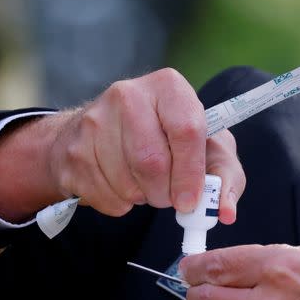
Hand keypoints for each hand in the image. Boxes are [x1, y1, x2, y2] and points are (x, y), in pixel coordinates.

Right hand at [46, 68, 244, 219]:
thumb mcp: (208, 149)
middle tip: (169, 197)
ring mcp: (94, 121)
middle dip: (165, 192)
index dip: (191, 173)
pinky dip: (120, 204)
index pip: (186, 130)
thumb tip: (227, 212)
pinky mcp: (72, 150)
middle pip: (152, 161)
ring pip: (126, 183)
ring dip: (142, 197)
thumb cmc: (170, 141)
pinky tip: (122, 185)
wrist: (107, 132)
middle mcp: (128, 95)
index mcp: (168, 87)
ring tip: (146, 184)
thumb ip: (224, 176)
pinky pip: (103, 195)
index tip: (191, 199)